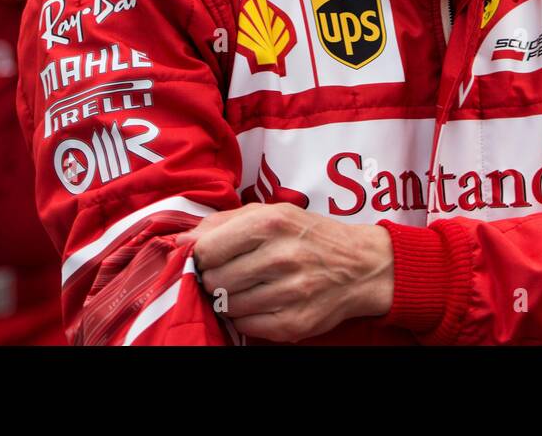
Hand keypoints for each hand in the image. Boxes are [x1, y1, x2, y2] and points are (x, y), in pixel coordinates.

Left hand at [175, 203, 392, 341]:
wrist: (361, 265)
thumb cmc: (309, 236)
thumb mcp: (271, 214)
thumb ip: (223, 223)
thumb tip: (180, 239)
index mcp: (271, 223)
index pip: (207, 248)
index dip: (202, 255)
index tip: (210, 257)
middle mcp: (281, 256)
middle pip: (215, 279)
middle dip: (215, 278)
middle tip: (232, 273)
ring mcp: (289, 292)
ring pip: (228, 305)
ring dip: (231, 298)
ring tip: (249, 286)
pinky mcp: (294, 323)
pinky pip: (247, 326)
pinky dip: (247, 317)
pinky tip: (261, 302)